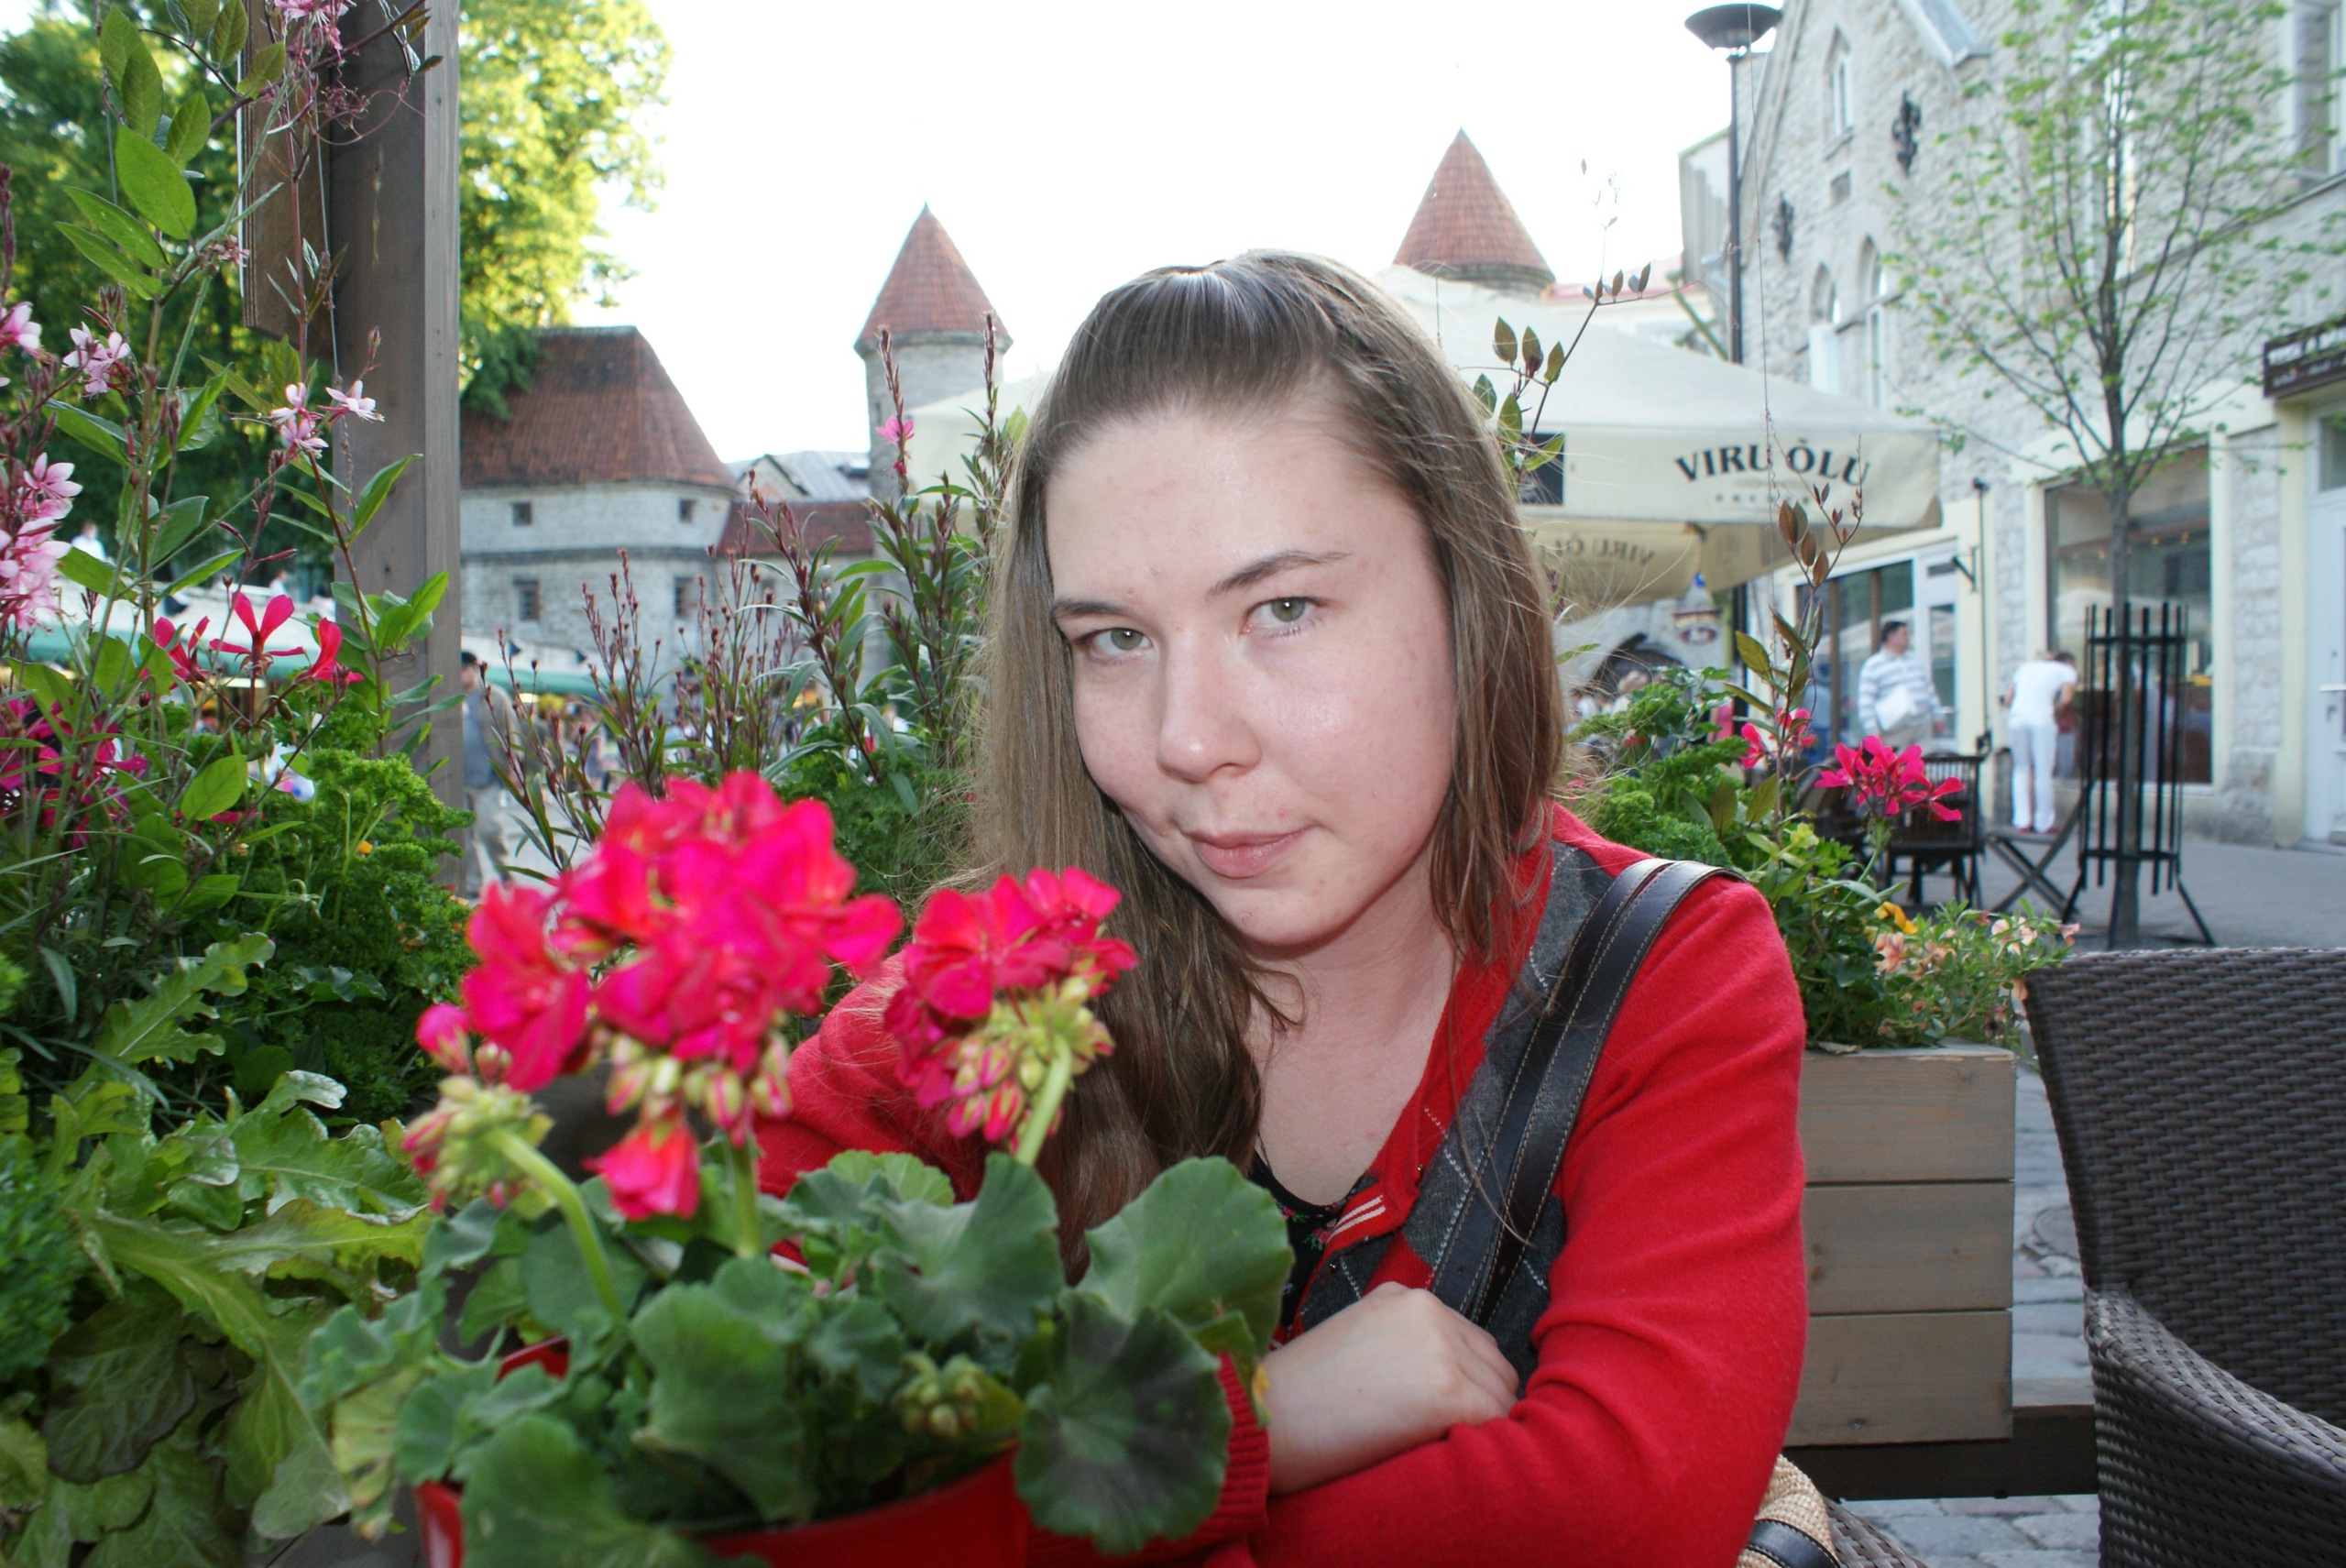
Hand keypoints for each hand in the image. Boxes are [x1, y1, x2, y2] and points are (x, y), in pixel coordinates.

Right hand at [1261, 1282, 1518, 1493]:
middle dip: (1479, 1402)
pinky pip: (1494, 1422)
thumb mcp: (1355, 1343)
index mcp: (1405, 1298)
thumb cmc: (1297, 1398)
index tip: (1441, 1417)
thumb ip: (1404, 1347)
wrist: (1264, 1421)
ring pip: (1501, 1395)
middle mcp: (1429, 1310)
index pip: (1471, 1343)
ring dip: (1480, 1424)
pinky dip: (1478, 1444)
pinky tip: (1439, 1455)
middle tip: (1441, 1438)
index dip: (1465, 1385)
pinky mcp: (1447, 1392)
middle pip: (1494, 1366)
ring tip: (1436, 1448)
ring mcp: (1441, 1347)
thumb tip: (1453, 1383)